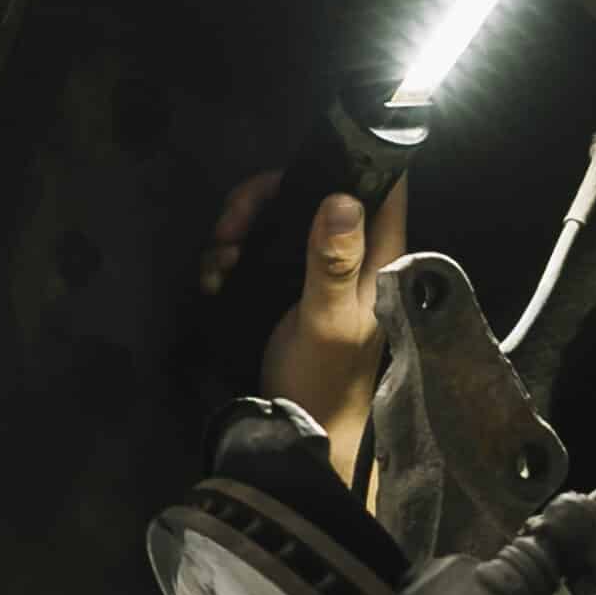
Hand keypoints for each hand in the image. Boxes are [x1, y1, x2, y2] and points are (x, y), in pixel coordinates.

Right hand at [199, 168, 407, 491]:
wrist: (299, 432)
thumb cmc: (321, 380)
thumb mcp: (327, 320)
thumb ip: (335, 263)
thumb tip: (343, 198)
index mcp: (377, 260)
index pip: (381, 189)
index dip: (343, 162)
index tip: (291, 168)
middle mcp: (352, 258)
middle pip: (313, 195)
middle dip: (263, 202)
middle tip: (228, 228)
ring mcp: (318, 273)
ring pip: (279, 222)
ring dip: (240, 232)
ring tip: (218, 262)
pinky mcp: (288, 289)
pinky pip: (258, 253)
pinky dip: (232, 258)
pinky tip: (214, 279)